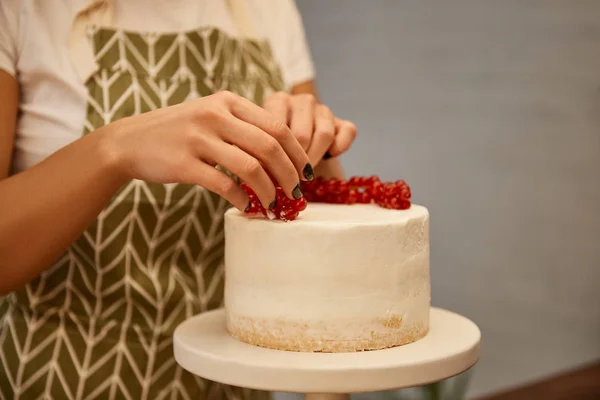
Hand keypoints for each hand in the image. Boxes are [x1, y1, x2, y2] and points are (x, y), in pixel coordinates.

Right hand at [103, 91, 312, 210]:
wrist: (129, 142)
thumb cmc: (177, 132)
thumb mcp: (210, 115)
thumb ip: (242, 126)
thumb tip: (283, 157)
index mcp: (228, 101)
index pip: (277, 126)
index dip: (298, 153)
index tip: (307, 174)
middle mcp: (215, 115)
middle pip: (270, 146)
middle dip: (289, 174)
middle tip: (296, 194)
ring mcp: (199, 138)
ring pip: (250, 167)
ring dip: (268, 191)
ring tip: (274, 206)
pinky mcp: (184, 164)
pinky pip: (224, 185)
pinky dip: (241, 199)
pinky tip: (246, 206)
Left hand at [263, 92, 356, 165]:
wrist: (292, 150)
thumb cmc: (272, 149)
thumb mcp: (262, 146)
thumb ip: (261, 152)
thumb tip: (262, 172)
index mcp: (278, 101)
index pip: (279, 128)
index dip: (279, 156)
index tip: (275, 173)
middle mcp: (302, 101)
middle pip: (303, 135)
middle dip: (296, 162)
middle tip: (290, 177)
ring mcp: (324, 109)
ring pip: (325, 135)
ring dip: (315, 158)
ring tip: (305, 172)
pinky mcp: (342, 121)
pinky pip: (347, 133)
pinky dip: (338, 149)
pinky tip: (328, 157)